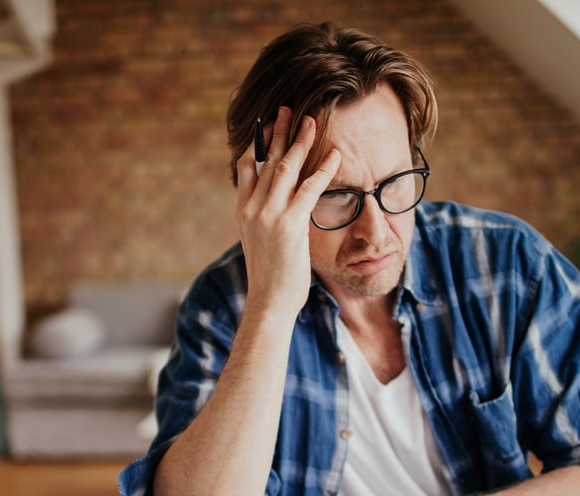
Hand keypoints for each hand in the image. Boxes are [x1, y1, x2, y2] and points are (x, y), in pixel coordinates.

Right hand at [235, 107, 340, 318]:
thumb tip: (276, 209)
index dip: (258, 142)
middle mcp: (252, 208)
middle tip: (289, 109)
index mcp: (243, 211)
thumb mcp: (260, 243)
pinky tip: (336, 155)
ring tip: (313, 121)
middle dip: (280, 132)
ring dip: (301, 141)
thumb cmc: (270, 278)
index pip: (247, 166)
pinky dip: (324, 169)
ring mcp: (269, 215)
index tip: (268, 124)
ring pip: (286, 167)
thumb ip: (265, 220)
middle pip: (267, 159)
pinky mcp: (290, 224)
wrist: (268, 302)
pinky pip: (309, 188)